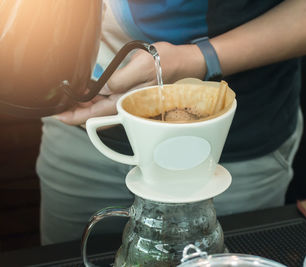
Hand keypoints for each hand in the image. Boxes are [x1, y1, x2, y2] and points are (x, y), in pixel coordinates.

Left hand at [55, 41, 205, 124]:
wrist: (185, 63)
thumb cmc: (166, 63)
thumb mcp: (141, 67)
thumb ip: (119, 80)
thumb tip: (102, 88)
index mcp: (128, 101)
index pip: (96, 114)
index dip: (76, 116)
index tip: (59, 115)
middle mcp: (128, 104)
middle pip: (97, 113)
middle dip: (77, 110)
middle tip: (59, 104)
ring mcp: (130, 100)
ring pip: (102, 106)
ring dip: (85, 103)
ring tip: (69, 97)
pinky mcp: (133, 93)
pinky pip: (111, 98)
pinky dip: (97, 96)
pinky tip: (89, 90)